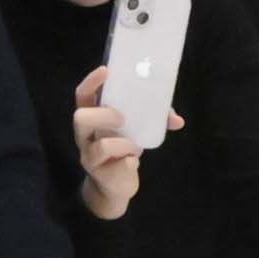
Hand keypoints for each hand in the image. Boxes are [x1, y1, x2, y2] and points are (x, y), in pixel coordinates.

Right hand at [63, 64, 146, 221]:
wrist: (114, 186)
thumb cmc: (123, 147)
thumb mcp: (134, 129)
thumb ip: (154, 119)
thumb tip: (177, 120)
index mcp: (91, 117)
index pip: (83, 95)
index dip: (91, 82)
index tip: (106, 71)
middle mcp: (85, 136)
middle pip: (80, 118)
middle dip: (103, 115)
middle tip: (122, 118)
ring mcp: (90, 156)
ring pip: (101, 146)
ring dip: (124, 144)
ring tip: (134, 147)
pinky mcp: (102, 174)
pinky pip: (119, 166)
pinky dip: (130, 162)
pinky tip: (132, 162)